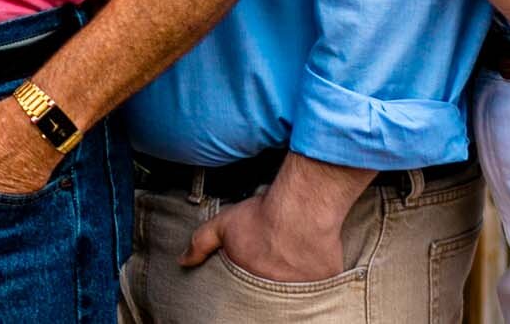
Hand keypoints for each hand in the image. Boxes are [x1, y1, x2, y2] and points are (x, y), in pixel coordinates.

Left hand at [180, 191, 345, 282]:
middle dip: (271, 283)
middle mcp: (277, 295)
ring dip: (293, 281)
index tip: (254, 275)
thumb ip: (201, 243)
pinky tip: (314, 262)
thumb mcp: (223, 226)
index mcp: (251, 285)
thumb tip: (183, 261)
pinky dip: (318, 278)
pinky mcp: (326, 284)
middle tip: (273, 265)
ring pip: (296, 293)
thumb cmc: (263, 218)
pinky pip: (323, 286)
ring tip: (292, 262)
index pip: (246, 297)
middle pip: (271, 297)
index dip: (250, 285)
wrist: (301, 210)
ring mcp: (303, 291)